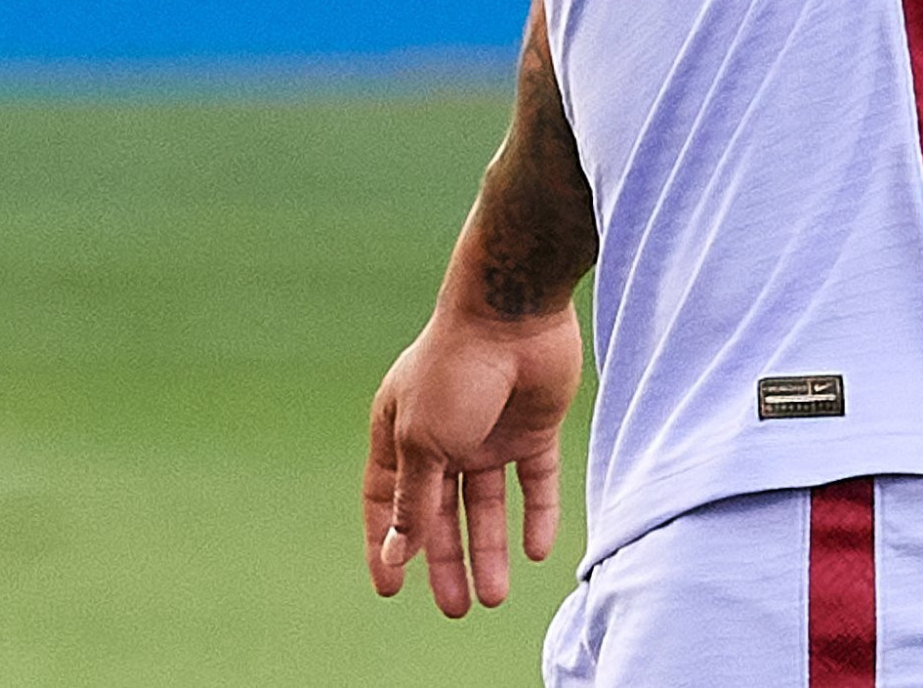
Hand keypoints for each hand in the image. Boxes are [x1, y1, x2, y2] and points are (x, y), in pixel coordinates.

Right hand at [362, 297, 580, 615]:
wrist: (514, 312)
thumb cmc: (454, 369)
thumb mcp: (423, 443)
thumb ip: (413, 502)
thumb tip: (394, 554)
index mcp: (400, 432)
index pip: (385, 499)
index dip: (386, 543)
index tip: (389, 588)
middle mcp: (443, 435)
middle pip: (441, 512)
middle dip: (446, 561)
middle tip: (455, 609)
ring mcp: (489, 431)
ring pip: (487, 504)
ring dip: (490, 550)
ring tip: (494, 597)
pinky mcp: (532, 426)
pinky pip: (535, 480)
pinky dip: (537, 515)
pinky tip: (537, 552)